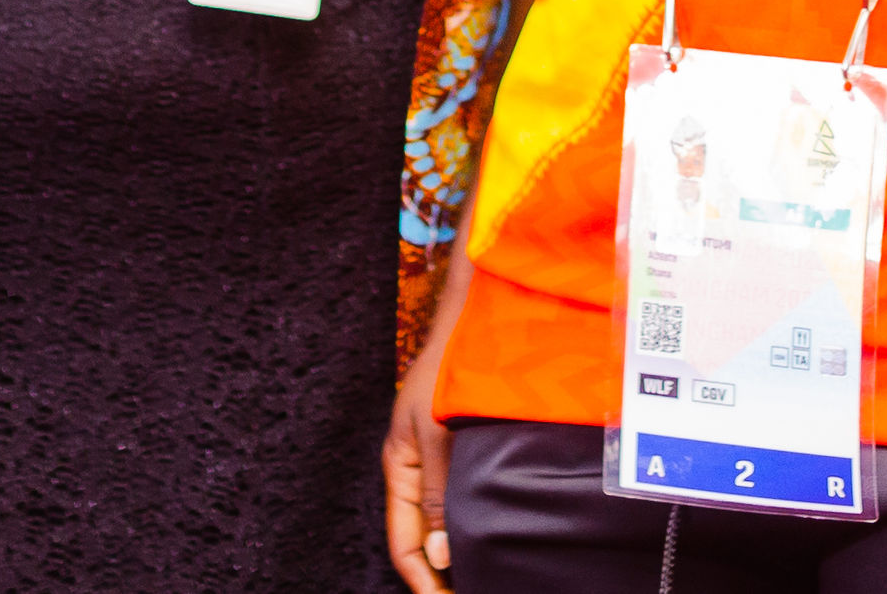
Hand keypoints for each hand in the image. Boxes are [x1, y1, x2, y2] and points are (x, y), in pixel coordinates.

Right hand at [383, 261, 475, 592]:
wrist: (471, 318)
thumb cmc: (447, 367)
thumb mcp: (437, 432)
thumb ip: (438, 493)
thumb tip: (439, 557)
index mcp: (398, 468)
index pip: (401, 543)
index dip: (422, 581)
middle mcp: (413, 469)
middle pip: (417, 537)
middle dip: (437, 573)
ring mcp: (434, 457)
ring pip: (438, 520)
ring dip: (454, 551)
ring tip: (482, 576)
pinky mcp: (456, 446)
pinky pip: (455, 497)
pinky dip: (466, 523)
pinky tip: (488, 533)